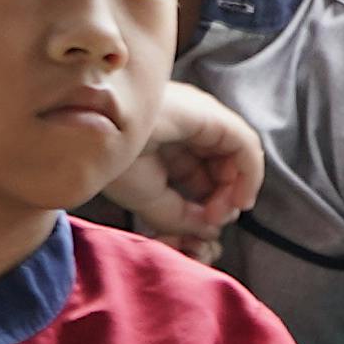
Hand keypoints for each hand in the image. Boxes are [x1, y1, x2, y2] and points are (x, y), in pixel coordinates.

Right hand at [100, 82, 266, 259]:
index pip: (199, 171)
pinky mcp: (213, 116)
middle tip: (213, 219)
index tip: (204, 223)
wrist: (95, 140)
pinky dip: (248, 176)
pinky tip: (237, 199)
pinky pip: (246, 147)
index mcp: (163, 137)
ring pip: (238, 154)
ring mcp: (200, 115)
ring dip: (235, 189)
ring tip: (220, 212)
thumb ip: (182, 216)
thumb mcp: (148, 200)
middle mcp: (186, 122)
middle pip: (221, 162)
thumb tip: (212, 228)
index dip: (207, 199)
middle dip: (222, 195)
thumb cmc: (110, 163)